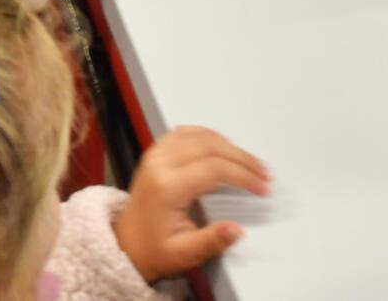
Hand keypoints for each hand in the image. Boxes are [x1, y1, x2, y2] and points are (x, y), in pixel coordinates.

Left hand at [113, 126, 267, 283]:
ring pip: (197, 135)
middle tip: (261, 172)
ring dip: (227, 145)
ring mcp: (155, 157)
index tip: (261, 186)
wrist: (126, 244)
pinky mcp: (154, 155)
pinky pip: (181, 133)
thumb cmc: (151, 249)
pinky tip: (221, 143)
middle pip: (209, 147)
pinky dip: (205, 134)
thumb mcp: (184, 254)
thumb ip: (212, 241)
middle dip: (241, 158)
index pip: (214, 169)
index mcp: (166, 188)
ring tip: (248, 160)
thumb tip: (235, 230)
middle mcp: (159, 166)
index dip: (243, 175)